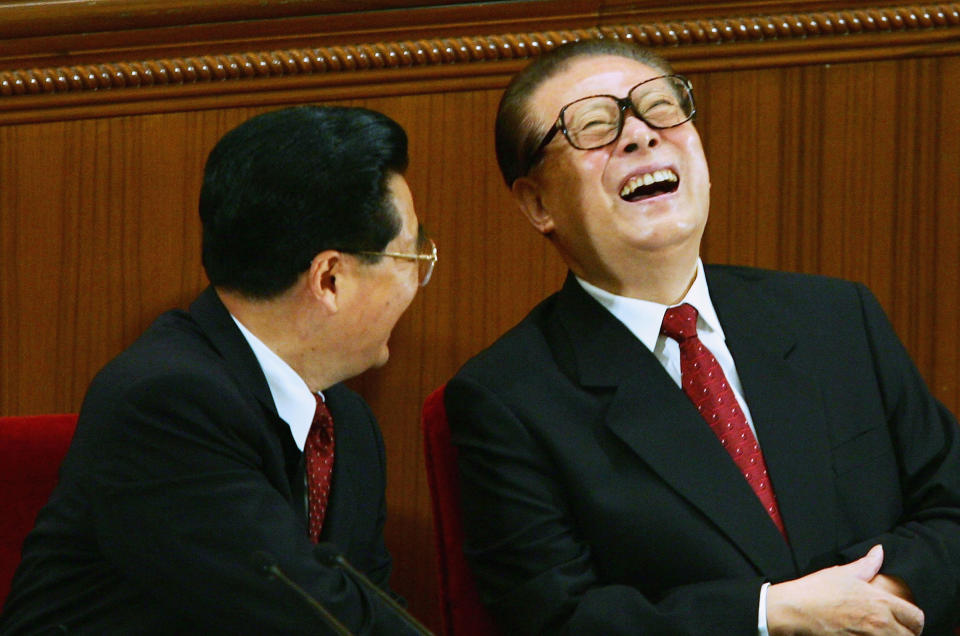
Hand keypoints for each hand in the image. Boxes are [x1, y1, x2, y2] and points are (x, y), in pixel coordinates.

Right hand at [766, 545, 923, 634]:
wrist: (794, 610)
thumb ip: (866, 564)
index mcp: (879, 602)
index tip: (907, 621)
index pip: (916, 617)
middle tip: (894, 630)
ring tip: (879, 634)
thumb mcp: (842, 573)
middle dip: (905, 633)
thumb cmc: (815, 591)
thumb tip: (879, 551)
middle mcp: (879, 623)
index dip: (913, 620)